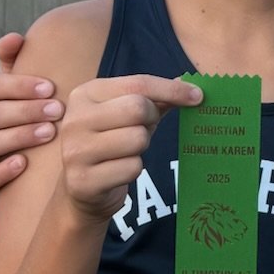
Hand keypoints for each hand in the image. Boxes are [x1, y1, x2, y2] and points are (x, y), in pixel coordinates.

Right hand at [0, 34, 64, 191]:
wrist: (25, 147)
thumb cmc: (23, 106)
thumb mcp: (18, 81)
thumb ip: (14, 58)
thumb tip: (13, 38)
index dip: (19, 86)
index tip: (50, 86)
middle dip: (26, 111)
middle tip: (57, 110)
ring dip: (20, 137)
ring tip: (49, 132)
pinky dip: (3, 170)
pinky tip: (24, 163)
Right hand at [55, 73, 201, 222]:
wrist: (80, 190)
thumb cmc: (110, 144)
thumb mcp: (125, 115)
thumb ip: (154, 99)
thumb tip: (188, 85)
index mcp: (85, 94)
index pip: (137, 83)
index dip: (171, 89)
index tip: (198, 96)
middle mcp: (75, 119)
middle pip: (137, 108)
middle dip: (150, 120)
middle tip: (143, 129)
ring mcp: (76, 151)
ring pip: (137, 139)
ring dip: (141, 147)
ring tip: (126, 151)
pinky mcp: (83, 181)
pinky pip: (132, 168)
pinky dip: (134, 169)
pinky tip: (118, 171)